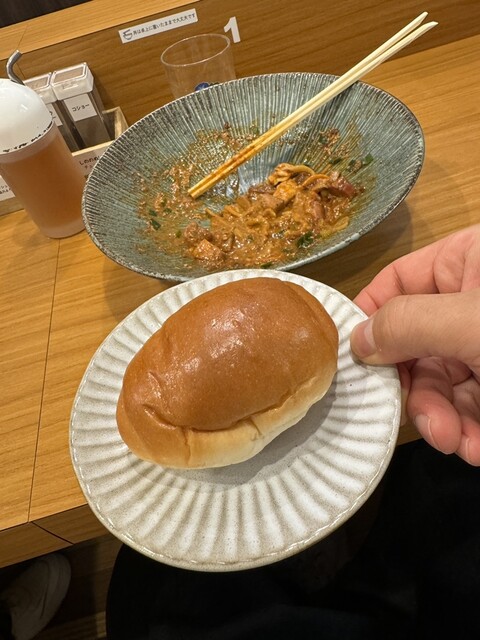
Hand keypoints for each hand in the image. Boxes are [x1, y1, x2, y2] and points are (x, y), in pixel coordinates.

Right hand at [350, 225, 479, 464]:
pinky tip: (475, 448)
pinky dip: (469, 431)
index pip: (398, 281)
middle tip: (421, 421)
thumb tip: (357, 340)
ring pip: (442, 382)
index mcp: (467, 260)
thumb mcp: (471, 320)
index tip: (349, 358)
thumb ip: (408, 324)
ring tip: (454, 442)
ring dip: (442, 420)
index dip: (370, 317)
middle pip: (416, 344)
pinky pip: (471, 405)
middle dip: (416, 390)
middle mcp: (471, 301)